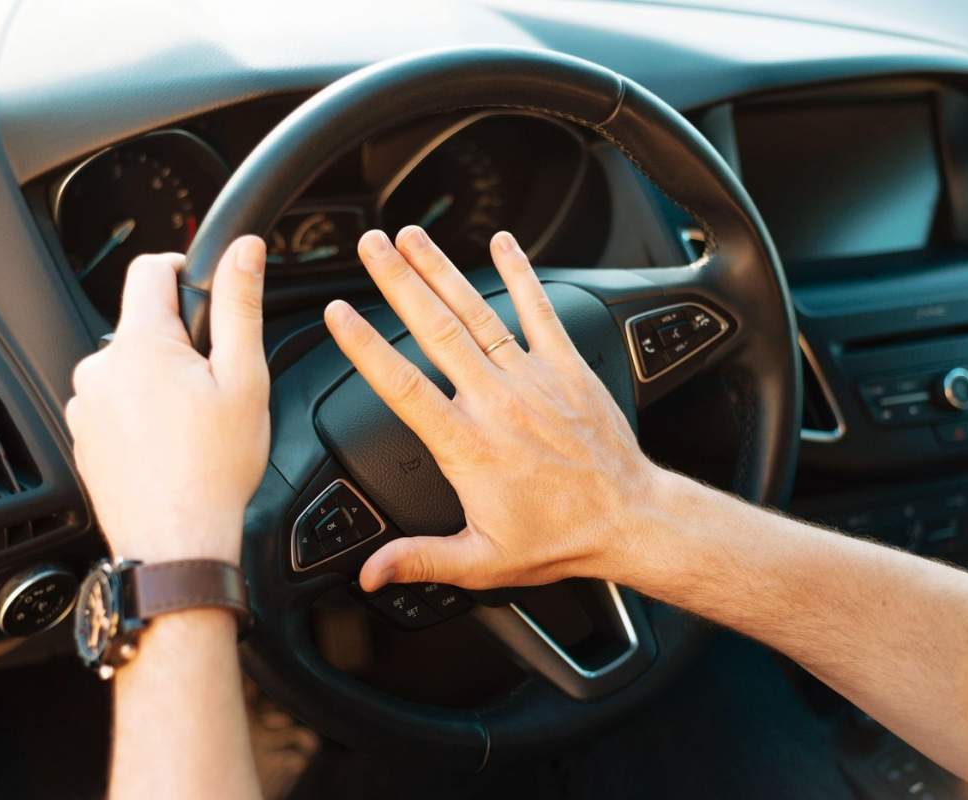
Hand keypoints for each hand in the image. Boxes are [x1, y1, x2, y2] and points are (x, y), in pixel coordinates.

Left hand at [66, 237, 269, 564]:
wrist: (177, 545)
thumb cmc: (214, 469)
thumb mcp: (244, 378)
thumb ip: (241, 305)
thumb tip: (244, 250)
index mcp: (140, 345)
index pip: (150, 269)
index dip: (183, 270)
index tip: (205, 296)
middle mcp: (100, 369)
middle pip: (142, 326)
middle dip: (178, 344)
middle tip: (214, 386)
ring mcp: (85, 407)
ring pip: (128, 369)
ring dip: (158, 383)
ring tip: (192, 425)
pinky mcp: (83, 439)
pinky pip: (114, 407)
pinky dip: (140, 416)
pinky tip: (169, 447)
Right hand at [325, 226, 673, 592]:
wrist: (629, 520)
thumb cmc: (558, 538)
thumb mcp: (482, 560)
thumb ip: (421, 560)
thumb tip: (370, 572)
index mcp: (467, 444)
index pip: (403, 385)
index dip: (366, 346)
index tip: (338, 313)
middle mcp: (496, 402)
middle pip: (435, 330)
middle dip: (397, 282)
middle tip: (370, 246)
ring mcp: (532, 379)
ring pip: (478, 313)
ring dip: (442, 270)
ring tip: (412, 236)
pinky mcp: (566, 368)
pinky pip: (540, 312)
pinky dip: (521, 275)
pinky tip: (503, 243)